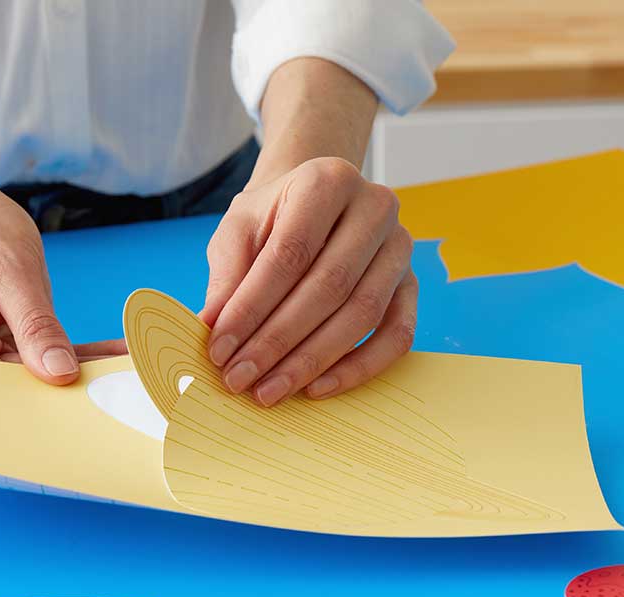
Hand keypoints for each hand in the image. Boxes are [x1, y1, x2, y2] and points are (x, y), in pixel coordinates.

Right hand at [0, 168, 125, 383]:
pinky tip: (119, 353)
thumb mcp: (13, 273)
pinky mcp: (8, 343)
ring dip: (84, 370)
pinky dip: (81, 353)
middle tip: (121, 386)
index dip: (41, 397)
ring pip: (39, 372)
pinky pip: (47, 353)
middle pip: (18, 385)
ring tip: (130, 370)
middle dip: (67, 388)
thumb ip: (35, 325)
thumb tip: (61, 373)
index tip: (88, 397)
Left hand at [199, 156, 416, 405]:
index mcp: (328, 181)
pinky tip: (318, 387)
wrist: (316, 206)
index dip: (252, 306)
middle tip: (241, 378)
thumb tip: (211, 328)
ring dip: (313, 360)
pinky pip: (397, 335)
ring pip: (363, 314)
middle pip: (329, 286)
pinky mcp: (412, 285)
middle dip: (279, 341)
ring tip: (271, 390)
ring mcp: (400, 248)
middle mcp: (375, 208)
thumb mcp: (239, 231)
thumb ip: (228, 276)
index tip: (219, 349)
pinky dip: (359, 367)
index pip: (290, 253)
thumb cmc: (274, 219)